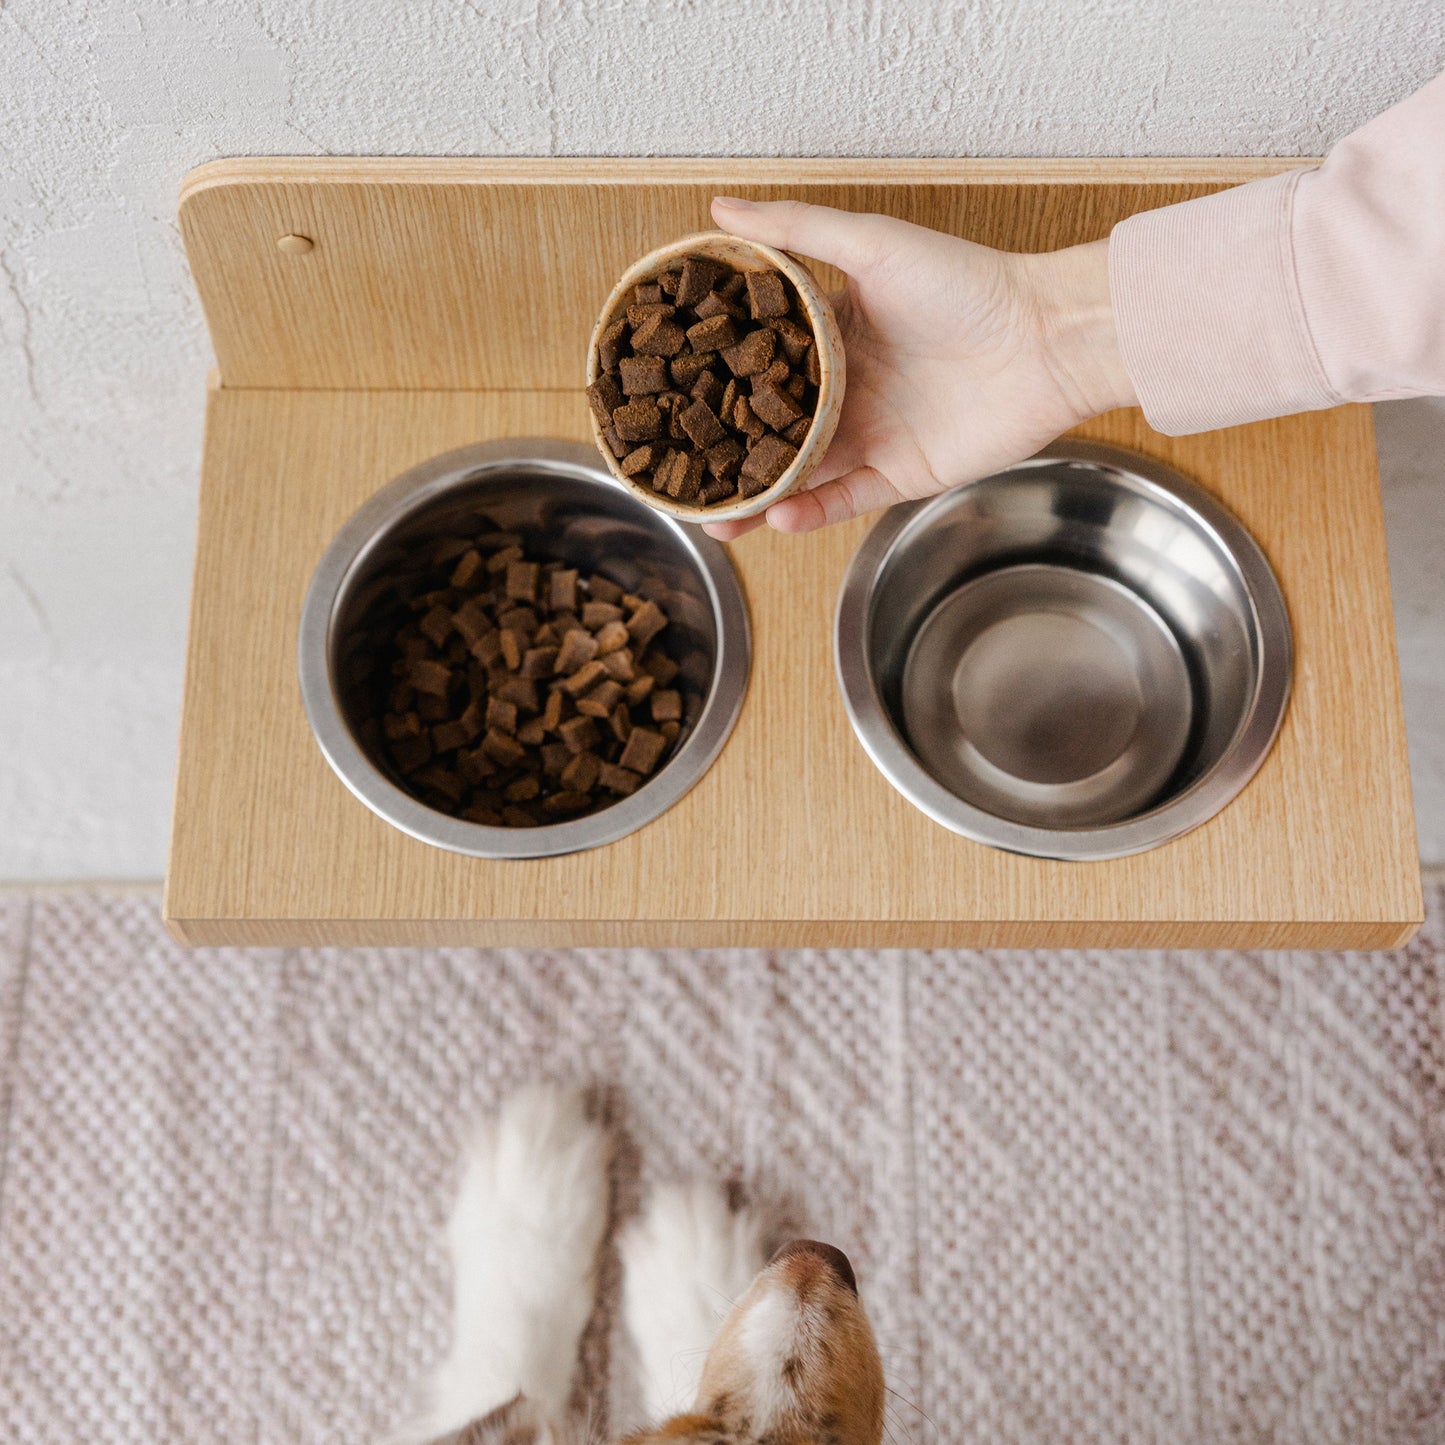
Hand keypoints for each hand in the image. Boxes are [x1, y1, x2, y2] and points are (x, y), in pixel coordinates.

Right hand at [701, 197, 1136, 540]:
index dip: (717, 383)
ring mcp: (873, 434)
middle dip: (728, 457)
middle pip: (773, 431)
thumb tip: (721, 210)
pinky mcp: (901, 474)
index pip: (762, 365)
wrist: (1045, 340)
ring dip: (758, 498)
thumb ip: (796, 234)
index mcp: (835, 335)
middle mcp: (849, 389)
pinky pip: (844, 499)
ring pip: (800, 475)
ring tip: (715, 520)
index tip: (670, 396)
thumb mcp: (873, 245)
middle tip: (676, 478)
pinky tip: (776, 518)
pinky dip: (810, 513)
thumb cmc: (967, 284)